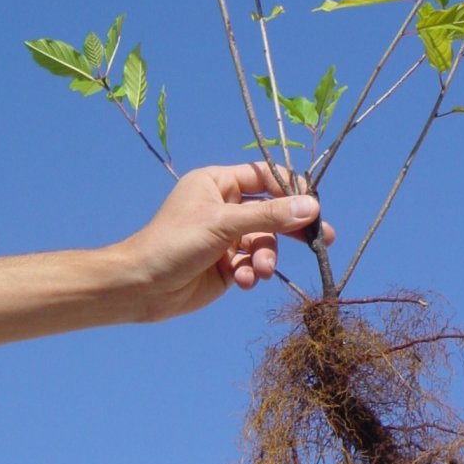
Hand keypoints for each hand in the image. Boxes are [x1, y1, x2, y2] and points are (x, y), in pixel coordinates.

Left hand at [116, 162, 334, 321]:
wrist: (142, 287)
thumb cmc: (174, 243)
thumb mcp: (224, 224)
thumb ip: (269, 215)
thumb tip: (312, 207)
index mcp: (219, 184)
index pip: (264, 177)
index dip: (290, 189)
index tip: (312, 205)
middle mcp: (225, 207)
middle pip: (271, 212)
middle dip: (291, 228)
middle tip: (321, 239)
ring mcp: (227, 237)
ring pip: (264, 242)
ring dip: (266, 257)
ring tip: (259, 270)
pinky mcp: (227, 264)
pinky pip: (252, 264)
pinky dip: (251, 272)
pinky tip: (242, 280)